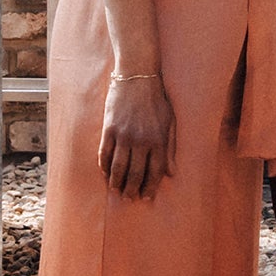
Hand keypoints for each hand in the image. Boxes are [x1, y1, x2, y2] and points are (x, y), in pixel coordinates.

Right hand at [99, 77, 176, 198]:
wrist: (137, 77)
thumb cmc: (157, 99)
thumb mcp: (170, 122)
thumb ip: (171, 148)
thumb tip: (171, 172)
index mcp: (159, 139)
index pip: (155, 171)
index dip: (150, 187)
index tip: (146, 198)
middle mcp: (141, 140)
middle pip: (135, 173)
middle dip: (132, 189)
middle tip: (129, 198)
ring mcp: (124, 135)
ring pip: (119, 167)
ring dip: (117, 182)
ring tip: (116, 191)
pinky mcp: (109, 129)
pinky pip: (105, 154)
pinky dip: (104, 166)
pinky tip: (105, 174)